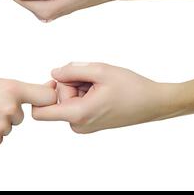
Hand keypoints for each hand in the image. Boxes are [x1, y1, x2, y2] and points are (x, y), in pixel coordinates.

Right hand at [0, 73, 56, 146]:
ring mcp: (1, 126)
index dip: (48, 97)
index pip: (46, 97)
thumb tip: (23, 94)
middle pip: (21, 115)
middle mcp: (10, 108)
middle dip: (9, 111)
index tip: (46, 97)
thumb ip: (9, 88)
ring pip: (8, 127)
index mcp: (11, 89)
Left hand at [32, 62, 185, 132]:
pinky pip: (76, 102)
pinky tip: (101, 89)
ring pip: (67, 98)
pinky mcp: (89, 121)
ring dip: (79, 85)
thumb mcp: (100, 70)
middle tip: (93, 78)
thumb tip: (53, 73)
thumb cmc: (131, 87)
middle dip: (71, 82)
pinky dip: (85, 91)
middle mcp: (78, 124)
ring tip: (100, 84)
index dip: (42, 93)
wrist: (154, 103)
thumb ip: (71, 70)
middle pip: (56, 98)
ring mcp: (83, 124)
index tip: (59, 79)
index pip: (39, 113)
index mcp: (78, 114)